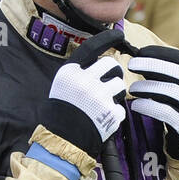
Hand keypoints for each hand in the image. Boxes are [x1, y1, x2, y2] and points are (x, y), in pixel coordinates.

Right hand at [46, 27, 127, 156]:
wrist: (59, 143)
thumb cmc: (58, 116)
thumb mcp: (61, 88)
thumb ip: (78, 75)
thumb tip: (101, 64)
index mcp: (70, 72)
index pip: (92, 48)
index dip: (107, 39)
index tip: (118, 36)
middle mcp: (85, 80)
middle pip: (111, 64)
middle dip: (113, 73)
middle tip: (107, 84)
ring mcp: (99, 96)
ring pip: (119, 85)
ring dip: (115, 94)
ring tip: (102, 105)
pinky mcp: (110, 112)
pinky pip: (120, 108)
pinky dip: (114, 115)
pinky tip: (102, 121)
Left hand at [127, 45, 178, 157]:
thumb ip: (168, 76)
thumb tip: (142, 58)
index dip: (163, 54)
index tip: (142, 51)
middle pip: (177, 73)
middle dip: (152, 65)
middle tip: (132, 64)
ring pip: (171, 91)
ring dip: (147, 87)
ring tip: (133, 88)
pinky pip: (165, 112)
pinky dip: (148, 106)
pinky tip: (136, 104)